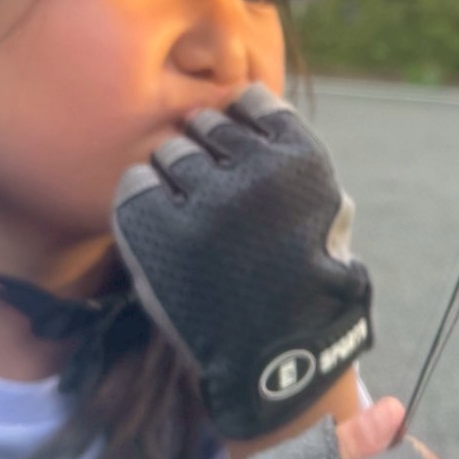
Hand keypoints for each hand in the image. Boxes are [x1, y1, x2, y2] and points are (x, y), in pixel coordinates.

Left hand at [113, 84, 372, 438]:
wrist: (276, 356)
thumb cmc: (300, 278)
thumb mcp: (324, 209)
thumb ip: (289, 159)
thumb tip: (245, 105)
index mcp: (300, 158)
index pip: (253, 101)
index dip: (243, 124)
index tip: (241, 151)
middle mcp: (253, 169)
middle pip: (207, 123)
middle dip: (208, 151)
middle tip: (215, 195)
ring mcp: (203, 197)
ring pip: (171, 151)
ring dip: (175, 175)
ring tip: (190, 216)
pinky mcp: (158, 227)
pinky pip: (134, 184)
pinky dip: (142, 199)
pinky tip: (158, 224)